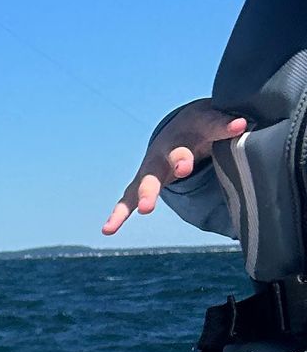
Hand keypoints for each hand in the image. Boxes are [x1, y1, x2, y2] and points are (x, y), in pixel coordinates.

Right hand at [103, 100, 248, 235]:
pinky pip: (128, 201)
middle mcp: (167, 149)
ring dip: (148, 194)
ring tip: (146, 208)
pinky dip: (118, 214)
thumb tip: (244, 124)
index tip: (239, 125)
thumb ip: (227, 125)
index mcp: (190, 128)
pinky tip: (107, 230)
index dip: (224, 126)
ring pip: (149, 180)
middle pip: (174, 156)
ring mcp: (152, 168)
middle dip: (179, 162)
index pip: (210, 126)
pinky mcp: (142, 185)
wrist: (176, 129)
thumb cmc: (202, 127)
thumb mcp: (215, 122)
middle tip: (185, 168)